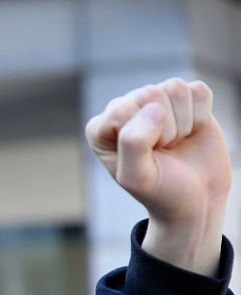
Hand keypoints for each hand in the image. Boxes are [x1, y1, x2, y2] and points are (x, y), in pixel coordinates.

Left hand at [85, 78, 230, 275]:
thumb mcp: (137, 177)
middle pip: (150, 94)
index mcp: (100, 128)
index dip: (142, 136)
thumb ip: (133, 143)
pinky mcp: (185, 98)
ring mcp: (154, 101)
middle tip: (162, 152)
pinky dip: (201, 115)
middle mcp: (124, 108)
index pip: (122, 109)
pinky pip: (198, 90)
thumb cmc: (160, 189)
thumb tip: (154, 108)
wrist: (195, 198)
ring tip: (174, 143)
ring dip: (182, 123)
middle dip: (164, 130)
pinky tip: (190, 132)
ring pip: (175, 89)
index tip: (144, 158)